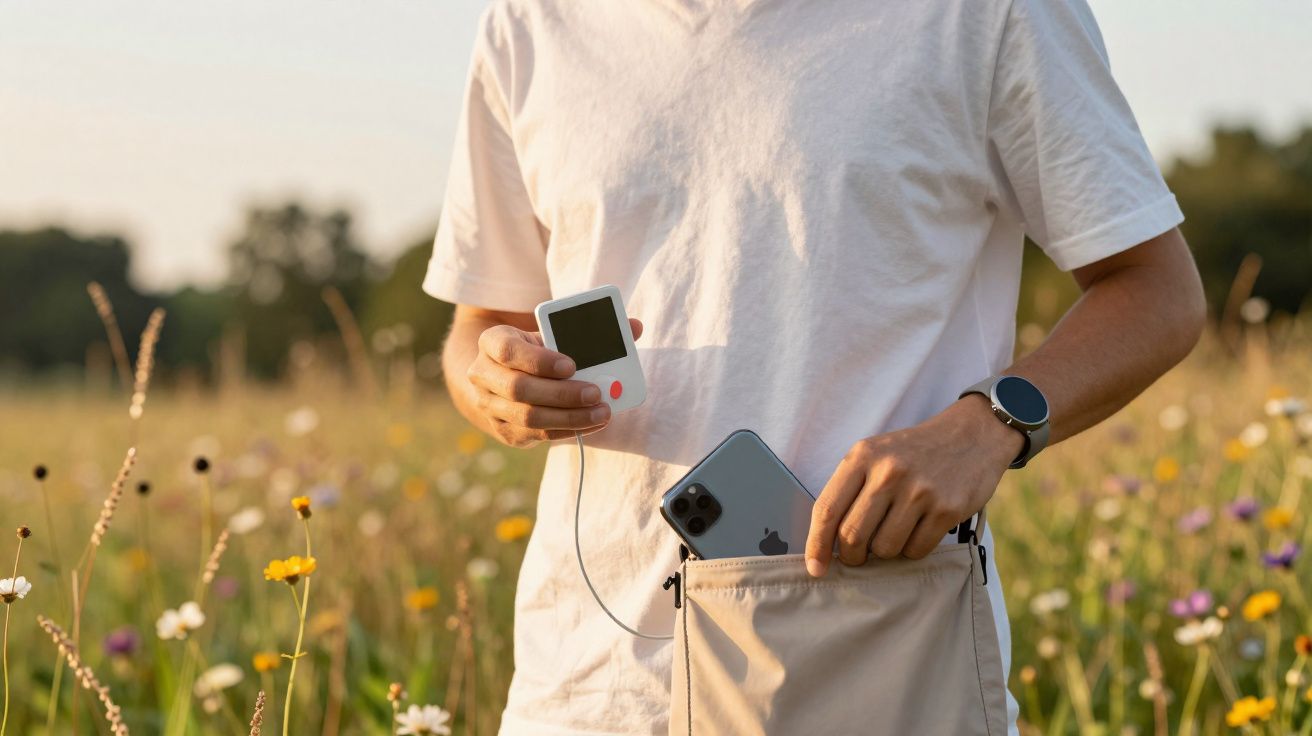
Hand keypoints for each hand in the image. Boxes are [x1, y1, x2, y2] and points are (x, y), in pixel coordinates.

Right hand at [466, 318, 642, 447]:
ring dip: (569, 417)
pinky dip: (567, 430)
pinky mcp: (504, 430)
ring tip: (601, 412)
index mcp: (491, 342)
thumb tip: (634, 327)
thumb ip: (589, 331)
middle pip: (519, 388)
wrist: (500, 376)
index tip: (572, 365)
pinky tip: (590, 423)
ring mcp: (489, 406)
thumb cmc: (535, 351)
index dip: (540, 360)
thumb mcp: (550, 334)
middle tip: (597, 393)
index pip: (508, 351)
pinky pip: (536, 435)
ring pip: (527, 417)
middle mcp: (482, 375)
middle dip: (562, 393)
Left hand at [804, 394, 1024, 575]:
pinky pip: (916, 550)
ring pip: (884, 548)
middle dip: (851, 556)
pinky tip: (918, 530)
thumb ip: (849, 489)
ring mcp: (919, 490)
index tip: (815, 568)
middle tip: (857, 556)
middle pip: (852, 535)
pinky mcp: (947, 509)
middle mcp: (888, 472)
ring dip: (885, 552)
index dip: (816, 545)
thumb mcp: (875, 454)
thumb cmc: (912, 452)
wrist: (971, 435)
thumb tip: (825, 542)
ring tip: (894, 532)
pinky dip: (912, 550)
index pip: (827, 509)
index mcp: (862, 456)